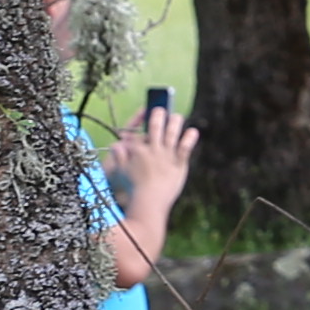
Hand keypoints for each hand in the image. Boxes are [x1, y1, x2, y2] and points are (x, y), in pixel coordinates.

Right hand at [110, 103, 197, 231]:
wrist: (148, 201)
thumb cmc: (132, 189)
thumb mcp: (120, 172)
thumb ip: (118, 157)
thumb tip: (116, 145)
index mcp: (136, 149)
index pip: (137, 130)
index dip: (140, 119)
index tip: (144, 111)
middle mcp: (153, 149)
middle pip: (156, 126)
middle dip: (158, 114)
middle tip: (160, 108)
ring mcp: (167, 156)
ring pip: (172, 133)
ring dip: (175, 122)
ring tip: (177, 115)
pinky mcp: (179, 165)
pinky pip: (185, 148)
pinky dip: (189, 139)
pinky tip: (193, 131)